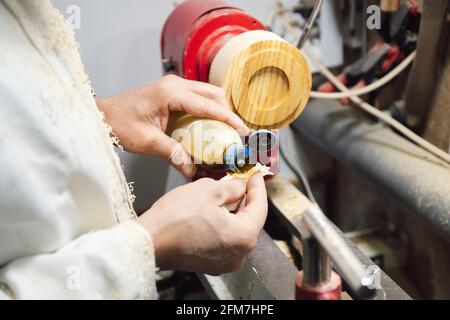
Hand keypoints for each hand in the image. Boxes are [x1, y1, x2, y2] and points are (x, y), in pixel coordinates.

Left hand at [96, 75, 248, 176]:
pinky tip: (208, 126)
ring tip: (225, 131)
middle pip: (214, 94)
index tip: (243, 131)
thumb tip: (192, 170)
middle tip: (235, 134)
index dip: (229, 119)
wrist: (102, 115)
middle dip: (227, 112)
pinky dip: (207, 109)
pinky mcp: (172, 91)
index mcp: (171, 94)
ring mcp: (174, 85)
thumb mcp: (147, 142)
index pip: (209, 105)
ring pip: (208, 93)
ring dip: (219, 109)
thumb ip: (173, 153)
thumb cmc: (120, 125)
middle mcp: (176, 85)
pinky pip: (197, 97)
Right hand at [137, 174, 267, 274]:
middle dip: (246, 199)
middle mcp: (238, 255)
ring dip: (234, 211)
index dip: (258, 187)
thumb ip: (232, 187)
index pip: (260, 207)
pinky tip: (216, 209)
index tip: (256, 175)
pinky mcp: (210, 263)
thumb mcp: (209, 190)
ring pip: (236, 230)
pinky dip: (223, 224)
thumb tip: (239, 187)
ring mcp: (224, 262)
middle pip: (249, 220)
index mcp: (243, 237)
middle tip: (242, 181)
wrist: (149, 240)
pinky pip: (224, 240)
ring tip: (228, 192)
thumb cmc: (175, 218)